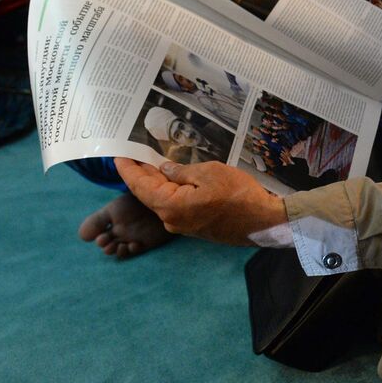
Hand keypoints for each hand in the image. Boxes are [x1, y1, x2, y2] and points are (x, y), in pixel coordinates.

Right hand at [77, 191, 172, 258]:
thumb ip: (97, 221)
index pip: (101, 236)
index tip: (102, 237)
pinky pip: (135, 251)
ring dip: (117, 251)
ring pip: (120, 251)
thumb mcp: (113, 209)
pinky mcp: (147, 242)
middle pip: (109, 246)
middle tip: (108, 242)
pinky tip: (133, 245)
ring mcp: (133, 237)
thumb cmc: (135, 202)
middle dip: (106, 247)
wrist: (159, 198)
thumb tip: (82, 238)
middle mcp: (121, 232)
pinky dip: (131, 251)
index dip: (100, 240)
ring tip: (119, 246)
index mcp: (112, 223)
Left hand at [114, 156, 286, 245]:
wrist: (264, 222)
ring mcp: (183, 226)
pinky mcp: (195, 227)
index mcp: (171, 206)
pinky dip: (170, 192)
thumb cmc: (239, 195)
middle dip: (140, 174)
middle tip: (132, 155)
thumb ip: (182, 171)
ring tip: (151, 163)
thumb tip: (165, 170)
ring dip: (156, 183)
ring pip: (162, 201)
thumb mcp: (210, 173)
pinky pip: (175, 207)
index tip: (117, 155)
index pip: (140, 186)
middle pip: (148, 194)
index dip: (127, 169)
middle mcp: (171, 219)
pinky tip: (173, 180)